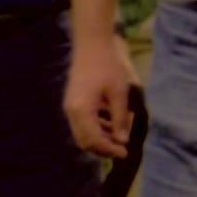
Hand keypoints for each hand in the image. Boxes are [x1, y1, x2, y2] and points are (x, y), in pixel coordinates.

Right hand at [67, 32, 138, 157]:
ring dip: (101, 137)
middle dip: (104, 147)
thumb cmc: (107, 66)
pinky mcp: (74, 101)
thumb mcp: (119, 94)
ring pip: (83, 133)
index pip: (93, 141)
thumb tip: (122, 141)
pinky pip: (83, 122)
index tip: (125, 152)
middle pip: (85, 141)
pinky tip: (112, 122)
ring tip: (121, 134)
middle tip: (122, 148)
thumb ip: (120, 119)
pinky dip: (96, 127)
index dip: (109, 150)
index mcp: (81, 111)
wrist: (92, 44)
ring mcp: (70, 106)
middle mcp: (71, 112)